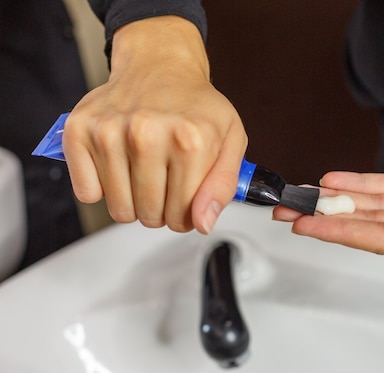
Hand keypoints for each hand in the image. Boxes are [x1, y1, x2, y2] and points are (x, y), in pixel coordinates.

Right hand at [63, 16, 246, 232]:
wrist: (159, 65)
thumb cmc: (195, 106)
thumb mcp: (231, 140)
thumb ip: (223, 186)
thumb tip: (202, 223)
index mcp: (190, 140)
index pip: (182, 216)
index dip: (186, 215)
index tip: (185, 196)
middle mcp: (147, 134)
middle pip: (149, 215)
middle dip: (160, 210)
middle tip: (165, 182)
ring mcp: (109, 131)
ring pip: (119, 209)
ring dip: (133, 202)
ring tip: (144, 173)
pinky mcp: (78, 130)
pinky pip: (87, 192)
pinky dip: (102, 188)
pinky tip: (119, 165)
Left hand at [274, 101, 383, 288]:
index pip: (381, 241)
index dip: (341, 232)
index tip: (309, 224)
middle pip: (368, 226)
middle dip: (328, 218)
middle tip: (291, 214)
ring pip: (372, 207)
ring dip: (338, 200)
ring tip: (303, 196)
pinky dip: (360, 183)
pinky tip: (335, 180)